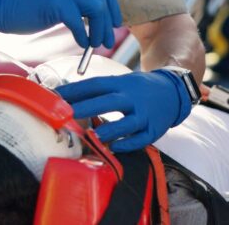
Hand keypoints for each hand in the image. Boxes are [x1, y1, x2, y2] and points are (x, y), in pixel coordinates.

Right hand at [0, 0, 120, 47]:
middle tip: (106, 39)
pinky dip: (83, 36)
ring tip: (94, 44)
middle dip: (108, 22)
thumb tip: (98, 17)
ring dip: (98, 30)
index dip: (112, 6)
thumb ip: (75, 0)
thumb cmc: (26, 6)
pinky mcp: (57, 3)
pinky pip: (80, 23)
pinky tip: (80, 43)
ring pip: (96, 10)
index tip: (115, 22)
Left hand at [56, 70, 191, 151]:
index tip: (54, 96)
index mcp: (121, 84)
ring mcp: (145, 114)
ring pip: (127, 123)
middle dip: (87, 107)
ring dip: (110, 130)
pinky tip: (114, 147)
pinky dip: (128, 143)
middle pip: (108, 102)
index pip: (95, 85)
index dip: (75, 90)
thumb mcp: (121, 82)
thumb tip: (67, 97)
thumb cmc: (138, 89)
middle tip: (67, 114)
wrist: (174, 91)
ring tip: (93, 136)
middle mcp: (132, 97)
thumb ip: (99, 91)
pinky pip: (141, 139)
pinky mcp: (154, 129)